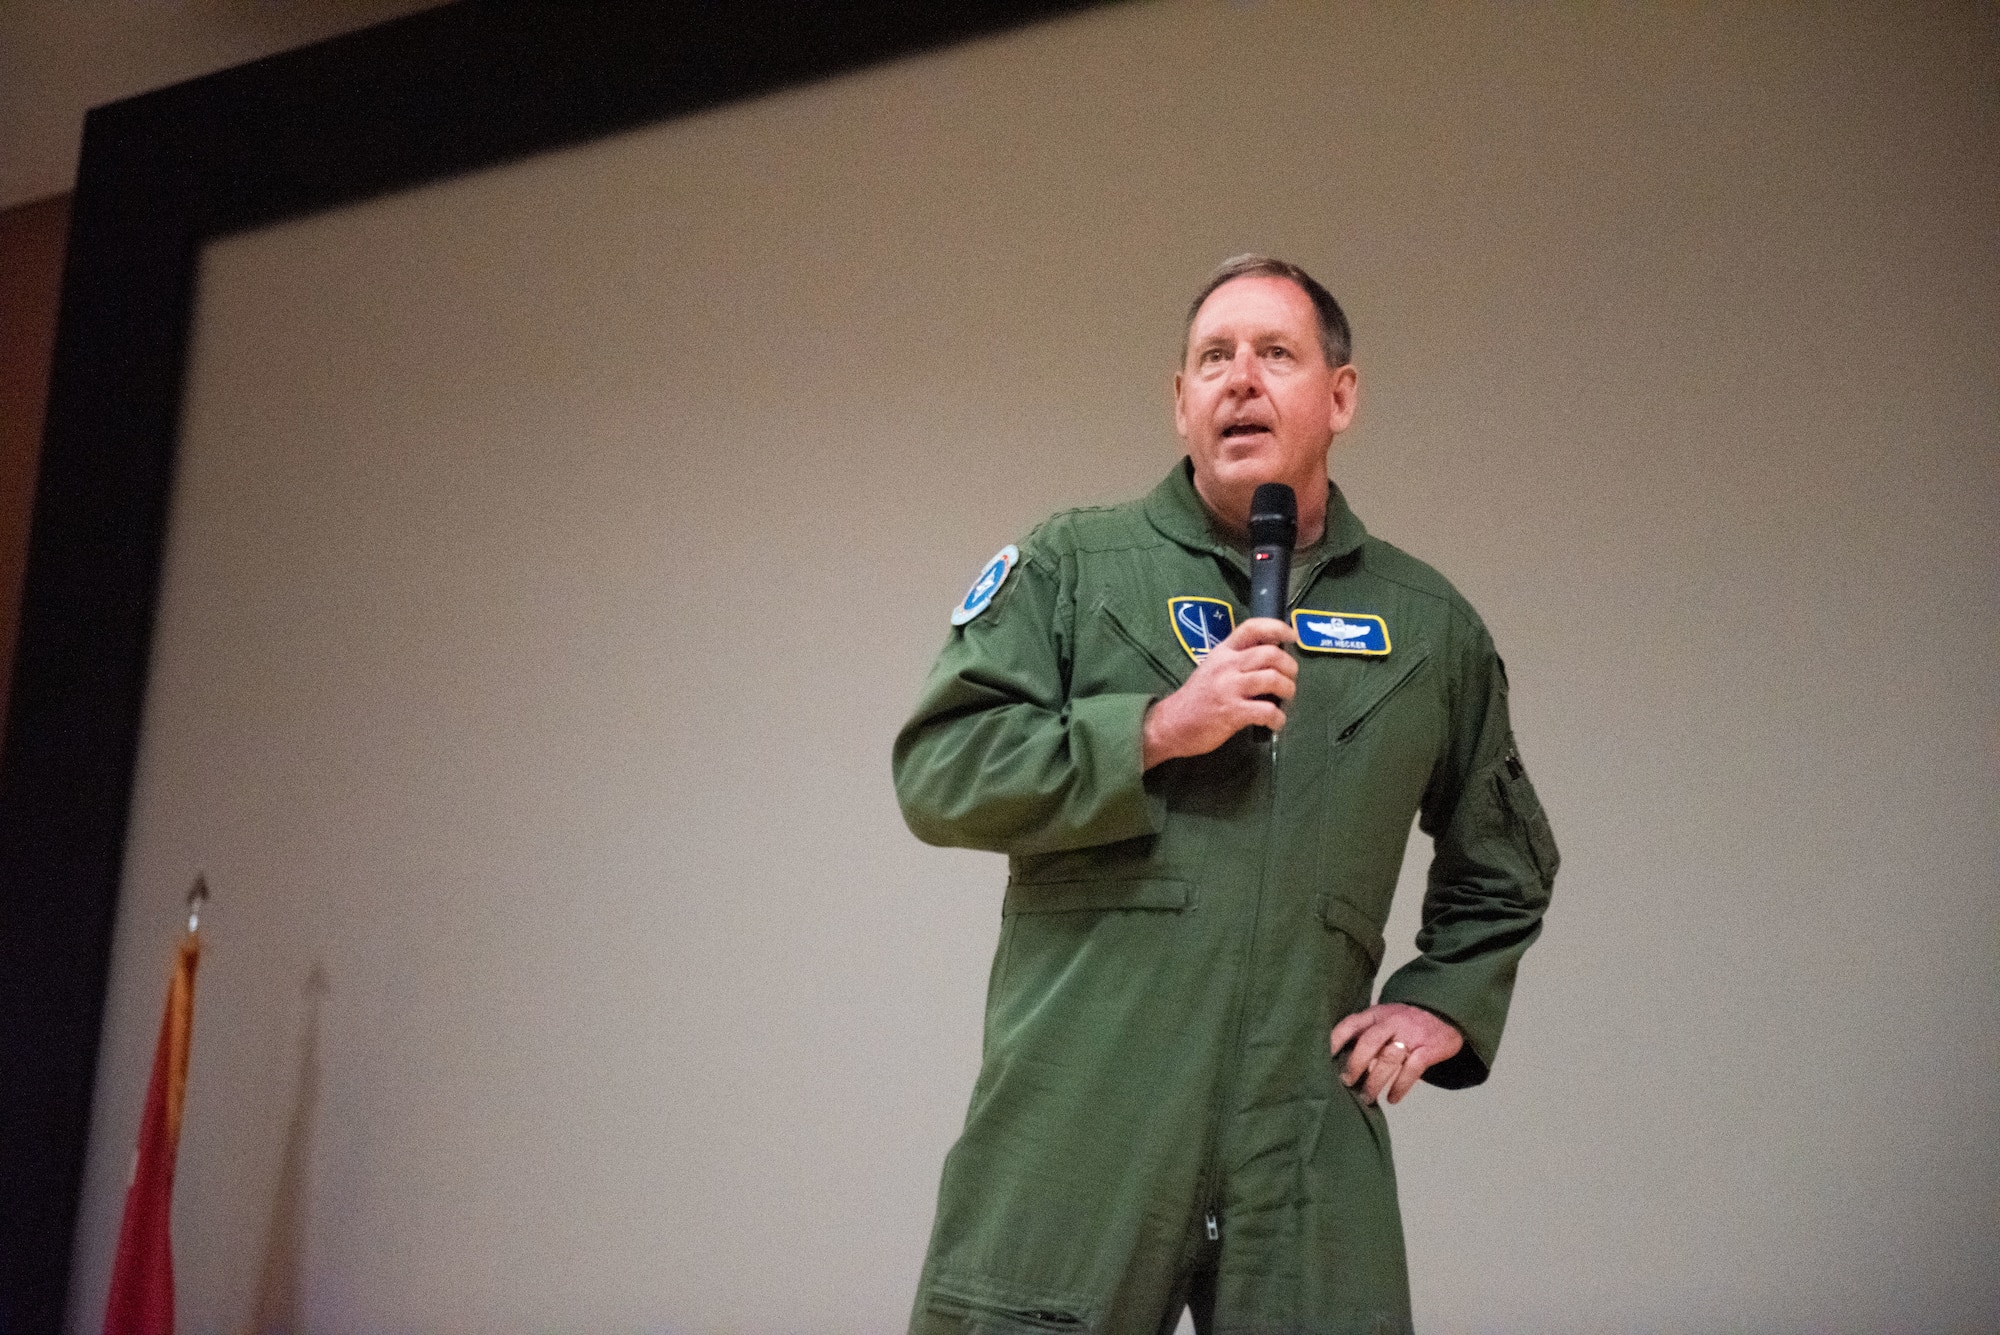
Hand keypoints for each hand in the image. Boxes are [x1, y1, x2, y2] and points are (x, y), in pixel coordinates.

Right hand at [1141, 618, 1297, 767]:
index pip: (1252, 628)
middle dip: (1289, 667)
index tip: (1292, 636)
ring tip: (1285, 699)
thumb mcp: (1213, 668)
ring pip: (1272, 679)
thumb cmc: (1196, 698)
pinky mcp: (1232, 712)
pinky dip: (1278, 718)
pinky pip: (1266, 710)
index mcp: (1223, 652)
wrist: (1171, 724)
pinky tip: (1275, 722)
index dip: (1277, 628)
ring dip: (1287, 690)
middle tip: (1289, 679)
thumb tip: (1272, 660)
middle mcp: (1226, 665)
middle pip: (1270, 654)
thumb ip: (1237, 661)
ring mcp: (1228, 688)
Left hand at [1330, 1003, 1463, 1105]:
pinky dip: (1400, 1086)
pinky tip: (1392, 1098)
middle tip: (1347, 1082)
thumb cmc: (1405, 1022)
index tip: (1325, 1057)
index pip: (1352, 1023)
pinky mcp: (1429, 1048)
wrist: (1444, 1013)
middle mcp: (1393, 1022)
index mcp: (1377, 1014)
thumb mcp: (1384, 1019)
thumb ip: (1366, 1034)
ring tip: (1367, 1097)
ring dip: (1375, 1081)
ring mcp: (1411, 1035)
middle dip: (1355, 1064)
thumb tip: (1340, 1061)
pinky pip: (1412, 1069)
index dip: (1336, 1039)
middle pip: (1369, 1042)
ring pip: (1389, 1058)